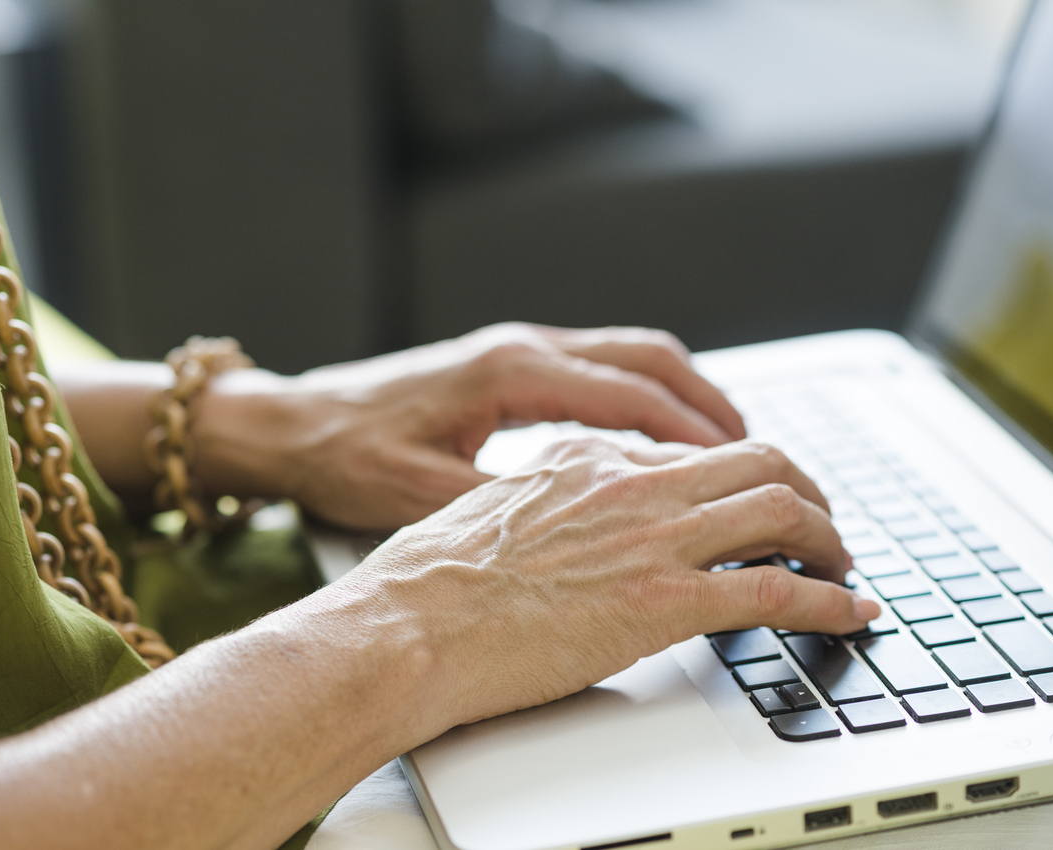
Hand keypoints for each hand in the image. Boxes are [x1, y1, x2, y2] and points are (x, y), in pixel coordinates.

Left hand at [191, 323, 746, 529]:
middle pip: (648, 359)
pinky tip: (657, 442)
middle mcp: (523, 351)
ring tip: (730, 447)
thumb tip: (579, 536)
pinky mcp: (507, 370)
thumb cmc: (346, 457)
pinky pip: (599, 372)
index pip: (631, 394)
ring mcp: (517, 353)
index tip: (748, 465)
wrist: (290, 426)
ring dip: (684, 396)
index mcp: (511, 375)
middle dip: (711, 403)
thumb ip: (504, 507)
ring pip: (629, 358)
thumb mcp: (422, 495)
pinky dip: (644, 400)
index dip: (696, 433)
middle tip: (763, 453)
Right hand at [335, 437, 877, 725]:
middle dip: (804, 490)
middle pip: (755, 460)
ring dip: (828, 537)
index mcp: (582, 459)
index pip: (686, 454)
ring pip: (781, 508)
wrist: (404, 627)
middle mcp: (626, 483)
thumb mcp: (485, 514)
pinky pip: (776, 590)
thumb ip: (541, 506)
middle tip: (820, 524)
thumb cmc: (426, 585)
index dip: (733, 478)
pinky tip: (850, 613)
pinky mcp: (662, 601)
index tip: (747, 504)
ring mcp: (649, 537)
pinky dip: (828, 600)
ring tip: (843, 563)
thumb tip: (563, 525)